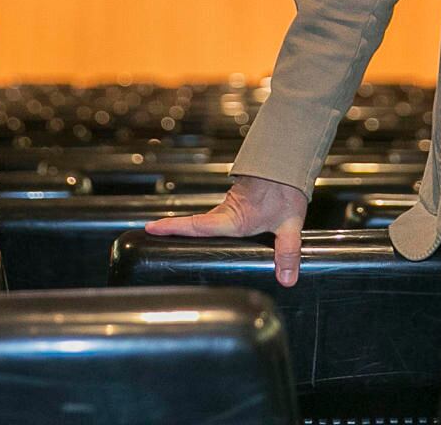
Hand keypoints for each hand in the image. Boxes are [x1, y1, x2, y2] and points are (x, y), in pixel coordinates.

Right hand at [143, 174, 310, 285]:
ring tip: (171, 238)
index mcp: (233, 219)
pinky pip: (217, 216)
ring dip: (190, 226)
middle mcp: (226, 212)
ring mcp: (230, 206)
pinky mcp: (236, 202)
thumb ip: (288, 252)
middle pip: (194, 224)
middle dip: (172, 229)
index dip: (174, 228)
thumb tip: (286, 278)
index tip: (152, 228)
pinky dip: (207, 223)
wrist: (288, 163)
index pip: (197, 225)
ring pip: (206, 219)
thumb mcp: (290, 224)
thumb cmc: (285, 190)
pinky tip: (212, 234)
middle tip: (151, 234)